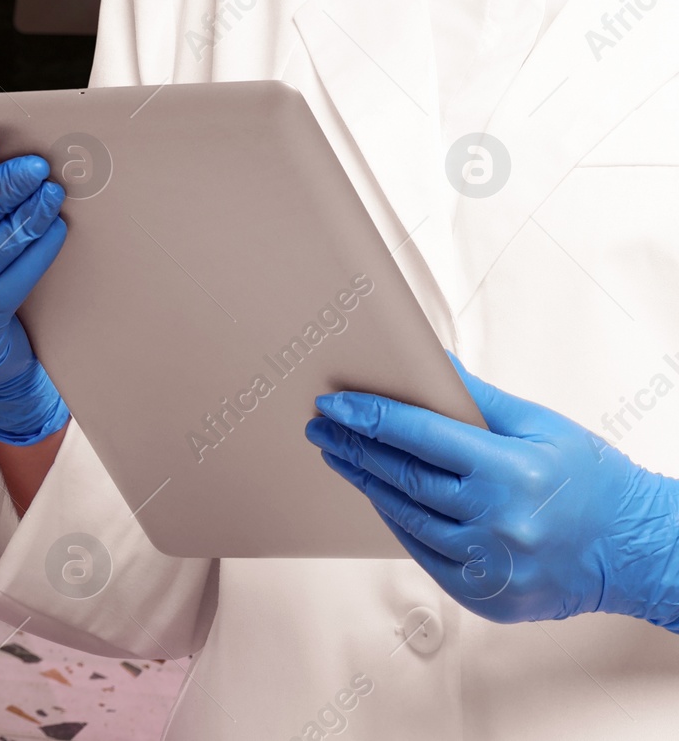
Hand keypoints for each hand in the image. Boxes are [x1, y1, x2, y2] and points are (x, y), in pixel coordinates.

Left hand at [305, 353, 678, 630]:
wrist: (639, 550)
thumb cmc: (594, 481)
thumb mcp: (543, 426)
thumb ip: (479, 399)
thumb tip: (427, 364)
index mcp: (511, 471)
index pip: (419, 436)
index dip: (370, 417)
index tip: (336, 404)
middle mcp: (496, 520)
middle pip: (403, 476)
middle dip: (355, 447)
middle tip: (322, 426)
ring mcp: (488, 564)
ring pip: (405, 516)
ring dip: (366, 483)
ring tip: (340, 456)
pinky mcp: (484, 595)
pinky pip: (422, 553)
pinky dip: (395, 521)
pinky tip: (377, 496)